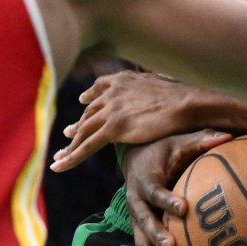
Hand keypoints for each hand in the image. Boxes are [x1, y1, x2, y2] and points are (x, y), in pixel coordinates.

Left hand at [52, 71, 200, 171]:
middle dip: (78, 125)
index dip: (90, 96)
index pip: (100, 88)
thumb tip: (161, 82)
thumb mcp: (163, 82)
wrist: (187, 103)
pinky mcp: (113, 128)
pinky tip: (59, 166)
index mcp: (124, 80)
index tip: (83, 101)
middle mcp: (112, 92)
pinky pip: (87, 146)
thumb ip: (152, 84)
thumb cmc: (183, 95)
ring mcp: (111, 110)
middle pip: (90, 112)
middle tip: (69, 133)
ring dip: (71, 145)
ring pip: (84, 131)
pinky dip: (71, 158)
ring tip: (60, 156)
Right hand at [121, 129, 232, 245]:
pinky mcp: (139, 226)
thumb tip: (229, 136)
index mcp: (145, 179)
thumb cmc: (163, 150)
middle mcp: (136, 200)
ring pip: (141, 237)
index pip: (155, 191)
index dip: (167, 200)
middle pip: (144, 219)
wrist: (135, 158)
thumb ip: (202, 140)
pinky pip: (144, 244)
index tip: (183, 208)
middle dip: (157, 234)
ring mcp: (136, 216)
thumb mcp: (179, 141)